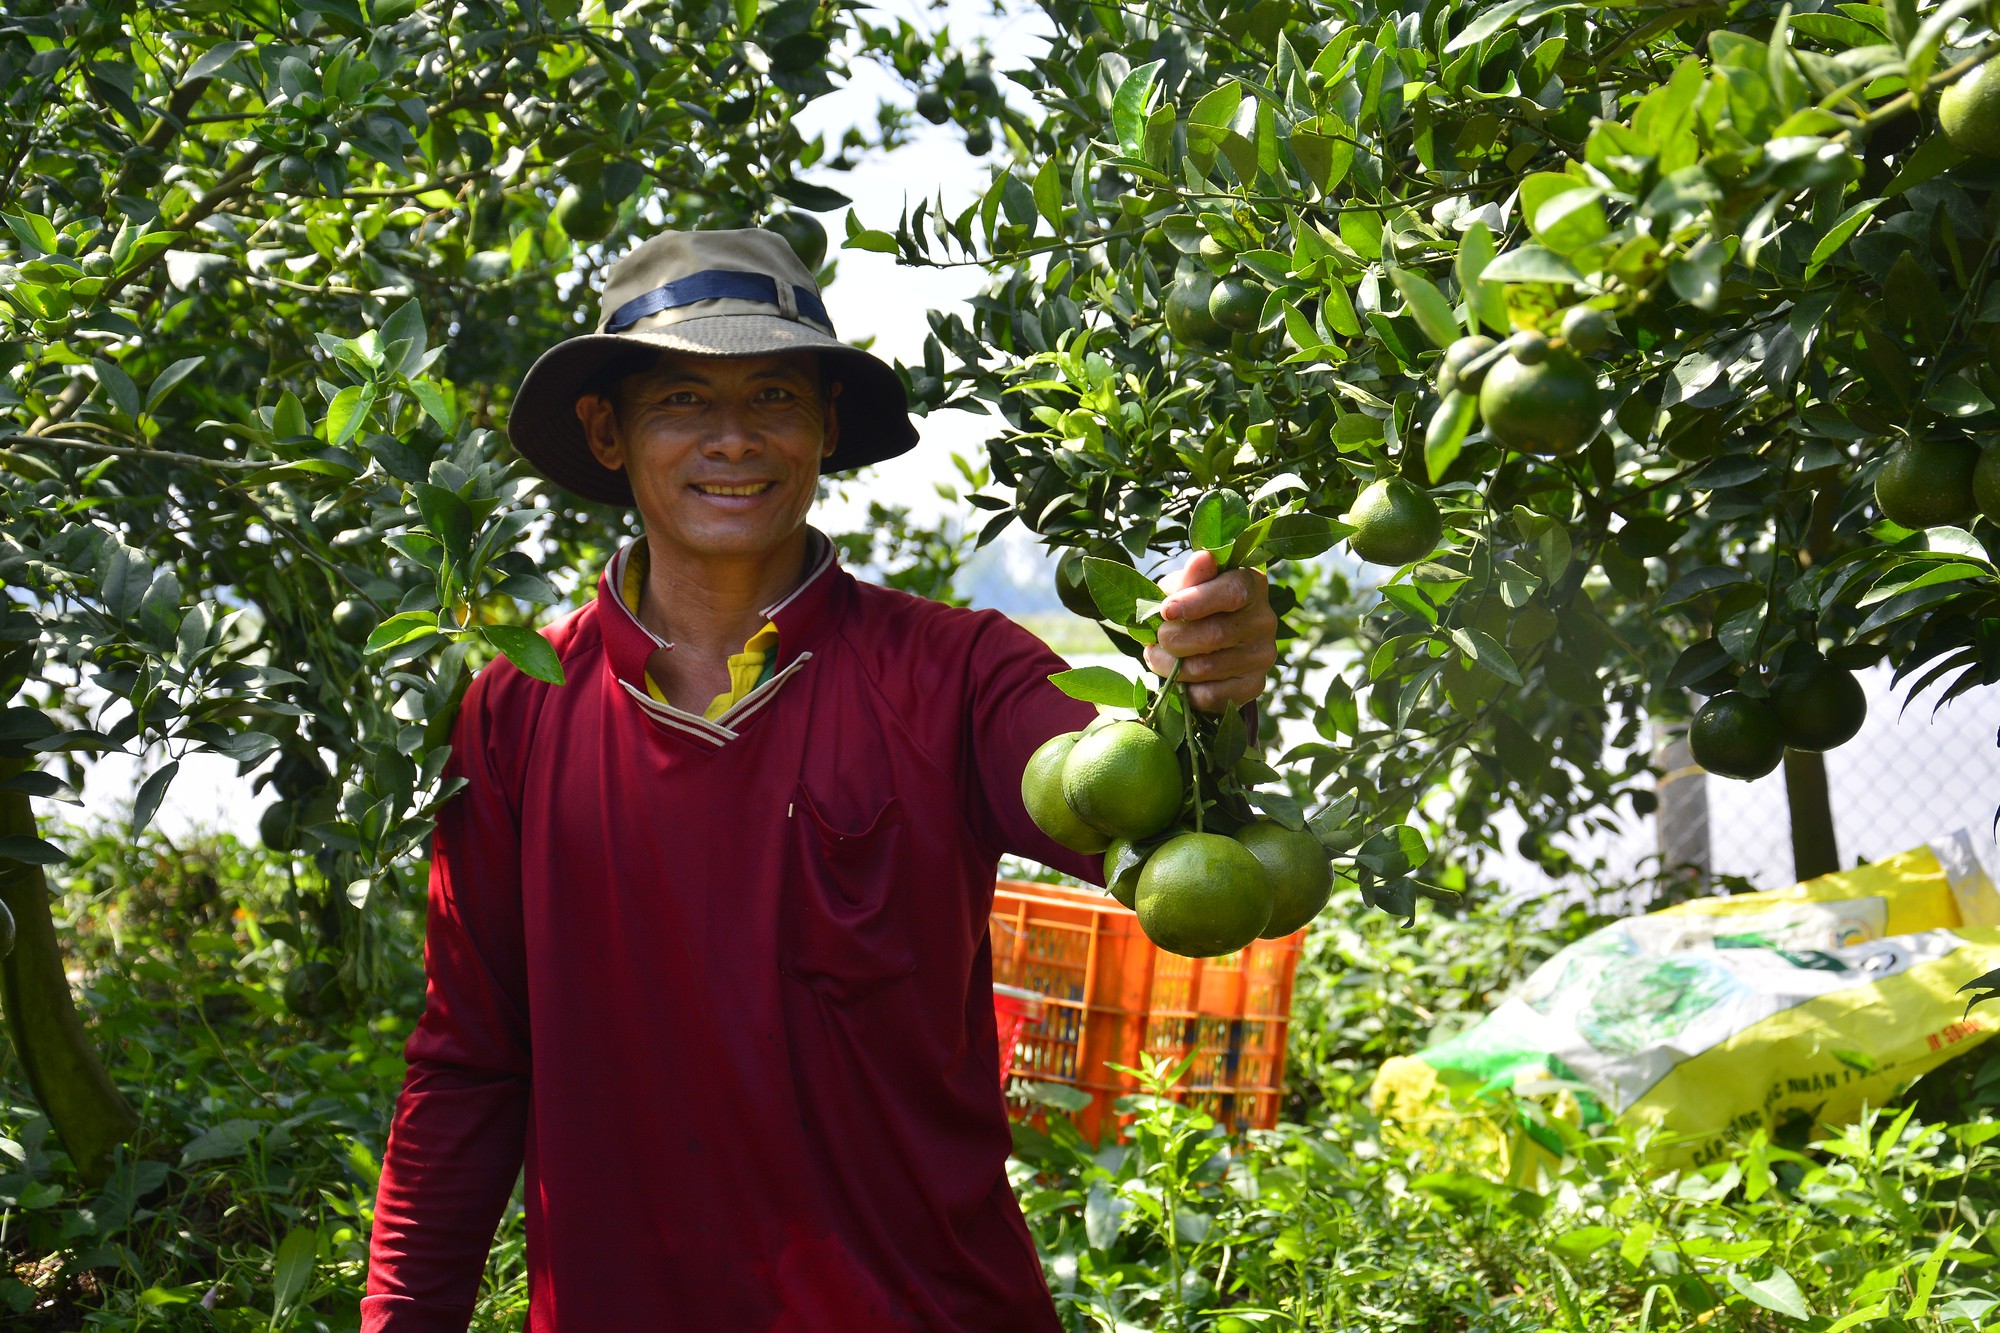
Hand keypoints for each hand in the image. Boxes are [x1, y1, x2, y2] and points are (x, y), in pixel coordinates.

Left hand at [1142, 550, 1277, 713]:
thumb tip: (1202, 558)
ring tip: (1157, 657)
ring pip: (1206, 668)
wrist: (1213, 641)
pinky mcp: (1254, 686)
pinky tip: (1179, 678)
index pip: (1233, 591)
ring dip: (1170, 667)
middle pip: (1215, 634)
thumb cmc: (1195, 603)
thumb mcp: (1187, 585)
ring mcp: (1262, 655)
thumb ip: (1191, 577)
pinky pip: (1211, 695)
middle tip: (1156, 639)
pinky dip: (1185, 690)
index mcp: (1252, 584)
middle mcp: (1265, 620)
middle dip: (1173, 639)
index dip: (1196, 602)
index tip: (1166, 610)